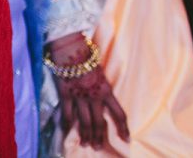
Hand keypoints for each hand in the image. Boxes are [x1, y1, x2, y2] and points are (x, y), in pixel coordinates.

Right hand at [49, 33, 129, 148]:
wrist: (70, 45)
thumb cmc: (85, 54)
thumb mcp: (99, 71)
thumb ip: (101, 87)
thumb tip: (102, 99)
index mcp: (107, 90)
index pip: (119, 114)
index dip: (123, 129)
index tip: (126, 139)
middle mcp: (95, 96)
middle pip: (100, 122)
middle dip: (100, 137)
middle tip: (98, 148)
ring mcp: (80, 96)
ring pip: (85, 122)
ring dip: (86, 135)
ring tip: (86, 144)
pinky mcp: (66, 93)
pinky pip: (67, 114)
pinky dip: (67, 125)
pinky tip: (67, 132)